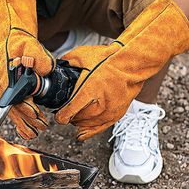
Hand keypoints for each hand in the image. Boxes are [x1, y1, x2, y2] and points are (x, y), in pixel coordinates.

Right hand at [0, 0, 55, 138]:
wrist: (6, 43)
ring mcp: (4, 93)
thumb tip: (44, 69)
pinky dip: (20, 123)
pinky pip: (13, 112)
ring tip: (38, 131)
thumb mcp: (28, 44)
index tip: (38, 114)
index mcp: (6, 78)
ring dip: (26, 124)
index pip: (17, 98)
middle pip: (16, 109)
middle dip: (30, 119)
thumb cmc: (16, 44)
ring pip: (14, 113)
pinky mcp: (8, 95)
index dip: (28, 108)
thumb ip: (36, 55)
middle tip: (43, 126)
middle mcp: (2, 88)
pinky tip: (28, 132)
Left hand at [55, 0, 188, 140]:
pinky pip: (99, 129)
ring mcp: (109, 112)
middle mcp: (100, 104)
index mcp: (89, 90)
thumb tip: (56, 66)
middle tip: (65, 110)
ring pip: (87, 124)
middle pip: (78, 120)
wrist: (132, 63)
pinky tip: (81, 133)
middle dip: (69, 116)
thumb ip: (67, 61)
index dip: (60, 116)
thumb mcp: (83, 55)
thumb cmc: (108, 58)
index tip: (57, 115)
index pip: (70, 112)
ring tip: (74, 115)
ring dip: (78, 121)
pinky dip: (88, 131)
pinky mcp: (116, 115)